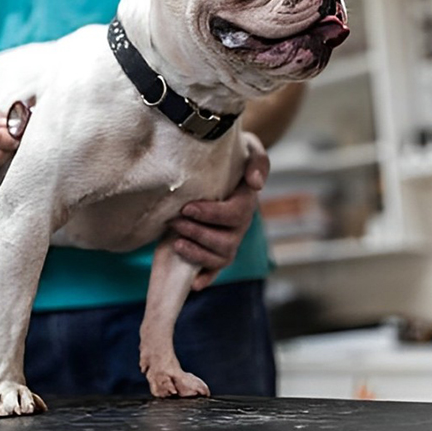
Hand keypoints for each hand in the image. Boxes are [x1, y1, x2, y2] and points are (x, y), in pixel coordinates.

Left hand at [171, 134, 269, 290]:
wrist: (224, 163)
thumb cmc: (235, 155)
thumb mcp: (250, 149)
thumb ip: (257, 162)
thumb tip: (256, 183)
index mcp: (246, 202)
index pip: (234, 214)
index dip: (211, 214)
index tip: (187, 207)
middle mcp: (240, 226)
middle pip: (225, 241)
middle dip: (198, 233)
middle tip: (174, 221)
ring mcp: (230, 240)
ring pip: (220, 257)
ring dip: (197, 253)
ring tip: (176, 242)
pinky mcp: (217, 250)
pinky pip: (216, 270)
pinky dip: (206, 278)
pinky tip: (194, 283)